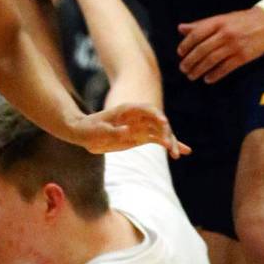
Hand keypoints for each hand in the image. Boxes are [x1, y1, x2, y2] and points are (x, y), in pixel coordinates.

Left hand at [70, 104, 189, 157]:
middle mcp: (137, 117)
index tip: (164, 123)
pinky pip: (157, 140)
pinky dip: (168, 145)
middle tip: (170, 147)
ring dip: (170, 142)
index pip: (148, 109)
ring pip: (160, 132)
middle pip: (158, 122)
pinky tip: (181, 153)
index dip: (157, 115)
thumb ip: (112, 130)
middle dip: (166, 133)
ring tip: (177, 154)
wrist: (83, 133)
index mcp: (127, 111)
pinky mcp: (140, 137)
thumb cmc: (88, 129)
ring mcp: (140, 127)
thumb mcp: (97, 130)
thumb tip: (127, 130)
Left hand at [177, 8, 263, 83]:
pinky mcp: (244, 57)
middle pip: (202, 50)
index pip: (196, 35)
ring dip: (198, 70)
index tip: (180, 53)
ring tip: (191, 76)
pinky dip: (215, 75)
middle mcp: (225, 34)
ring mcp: (235, 46)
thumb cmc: (241, 21)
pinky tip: (207, 79)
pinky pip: (225, 68)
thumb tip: (180, 28)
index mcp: (218, 22)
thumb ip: (201, 25)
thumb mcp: (221, 19)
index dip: (185, 45)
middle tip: (183, 68)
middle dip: (189, 61)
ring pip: (211, 60)